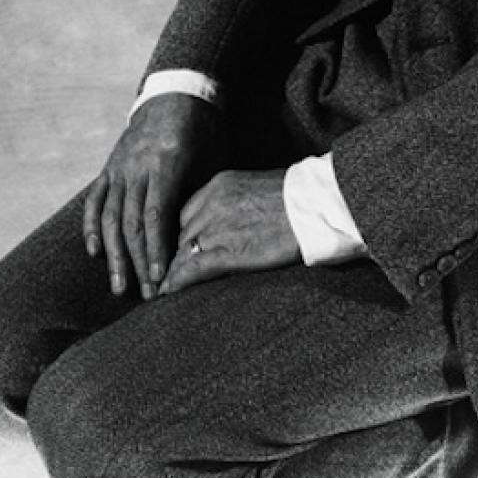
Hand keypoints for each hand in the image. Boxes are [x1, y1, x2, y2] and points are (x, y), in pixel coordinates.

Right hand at [83, 94, 220, 299]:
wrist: (176, 94)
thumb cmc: (205, 131)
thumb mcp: (212, 159)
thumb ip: (200, 196)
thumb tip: (194, 242)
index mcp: (167, 163)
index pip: (157, 215)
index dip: (157, 250)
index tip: (161, 279)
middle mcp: (137, 166)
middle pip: (132, 222)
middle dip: (139, 262)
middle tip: (145, 295)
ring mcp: (119, 167)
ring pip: (110, 217)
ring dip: (115, 255)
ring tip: (120, 287)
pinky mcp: (109, 167)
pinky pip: (95, 200)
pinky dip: (91, 228)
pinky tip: (95, 252)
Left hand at [158, 170, 299, 294]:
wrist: (316, 205)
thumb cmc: (298, 197)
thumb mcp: (256, 187)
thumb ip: (235, 201)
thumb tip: (232, 220)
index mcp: (219, 185)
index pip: (186, 212)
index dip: (181, 233)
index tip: (178, 248)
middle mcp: (212, 204)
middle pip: (181, 233)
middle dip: (174, 254)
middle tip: (165, 271)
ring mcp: (218, 228)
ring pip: (182, 252)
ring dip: (171, 270)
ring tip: (161, 287)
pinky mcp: (228, 252)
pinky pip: (193, 268)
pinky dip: (177, 281)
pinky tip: (169, 291)